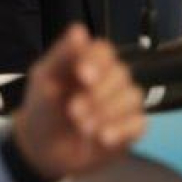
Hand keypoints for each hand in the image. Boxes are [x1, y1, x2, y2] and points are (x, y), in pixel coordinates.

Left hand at [10, 24, 144, 181]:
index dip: (97, 60)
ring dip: (108, 112)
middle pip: (121, 73)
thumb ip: (62, 55)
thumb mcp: (44, 79)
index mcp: (90, 62)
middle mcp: (110, 79)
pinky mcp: (130, 129)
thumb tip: (79, 30)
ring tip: (83, 127)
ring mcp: (122, 104)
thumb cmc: (43, 108)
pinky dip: (122, 129)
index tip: (82, 75)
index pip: (104, 50)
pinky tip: (103, 138)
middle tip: (74, 110)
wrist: (42, 151)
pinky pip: (139, 123)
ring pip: (133, 96)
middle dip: (98, 93)